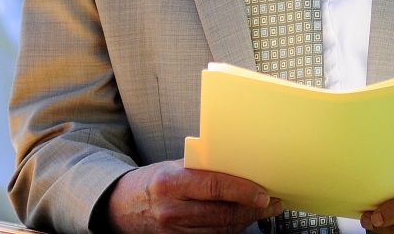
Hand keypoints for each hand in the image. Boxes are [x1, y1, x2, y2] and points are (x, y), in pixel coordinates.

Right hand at [106, 160, 283, 233]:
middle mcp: (172, 210)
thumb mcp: (173, 166)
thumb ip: (203, 168)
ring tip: (263, 210)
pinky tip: (242, 219)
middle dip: (253, 208)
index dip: (243, 191)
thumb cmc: (152, 181)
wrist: (122, 206)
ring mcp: (175, 231)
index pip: (215, 187)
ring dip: (247, 220)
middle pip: (223, 213)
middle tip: (272, 201)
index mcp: (170, 183)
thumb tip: (240, 168)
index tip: (263, 193)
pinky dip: (231, 229)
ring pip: (222, 229)